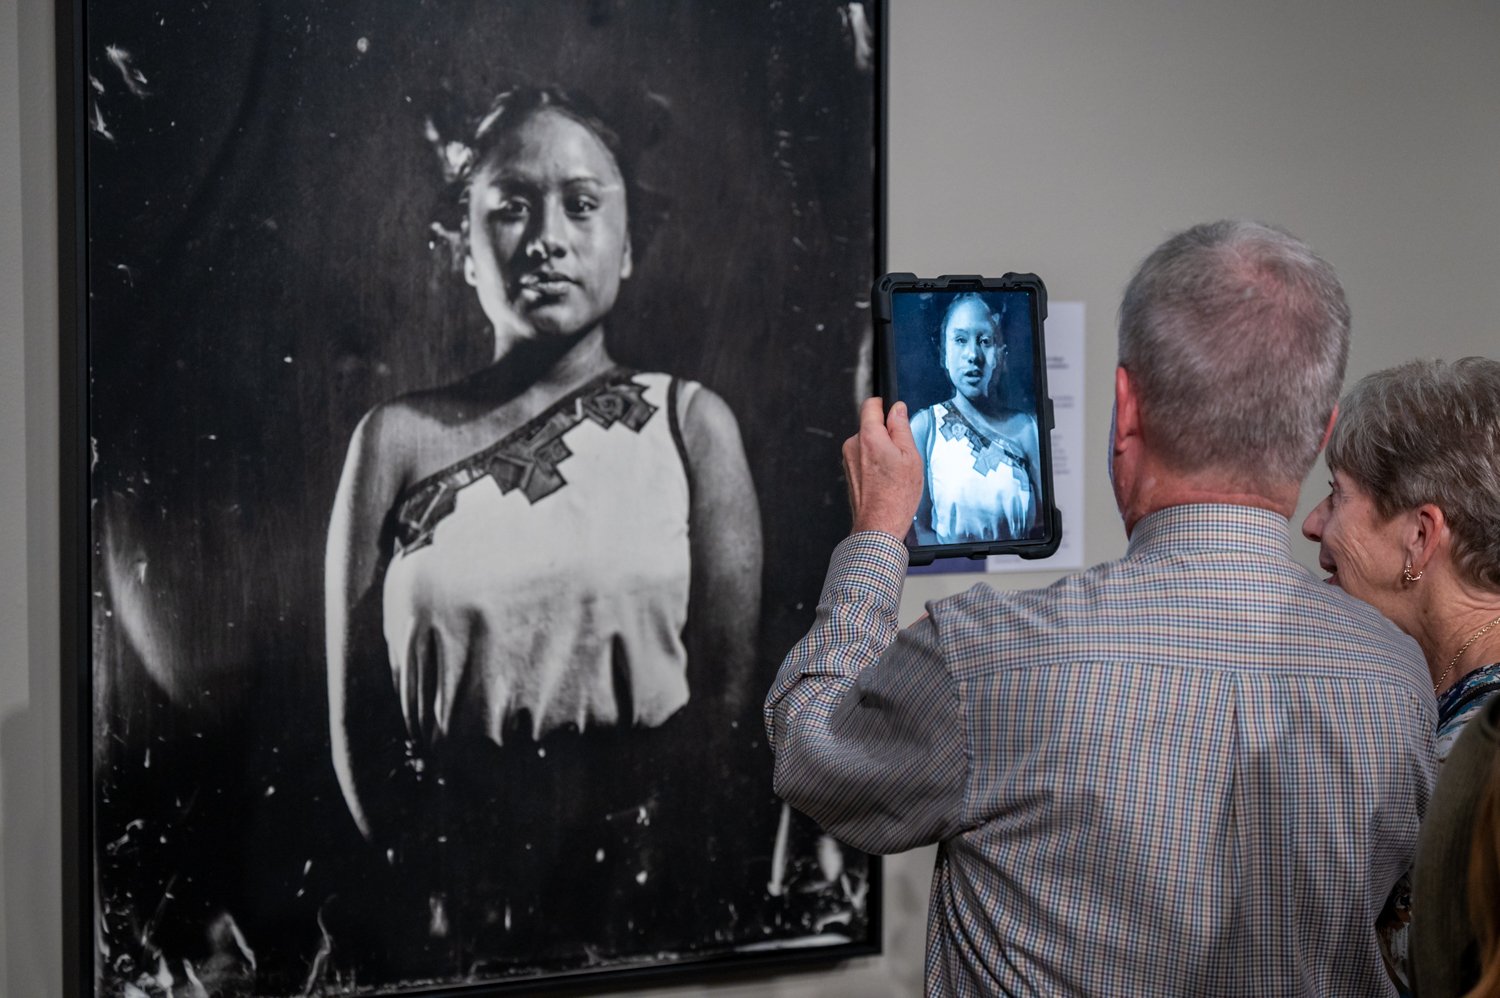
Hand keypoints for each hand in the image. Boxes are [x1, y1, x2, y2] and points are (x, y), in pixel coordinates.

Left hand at [842, 398, 923, 538]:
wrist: (879, 526)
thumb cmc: (896, 496)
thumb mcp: (910, 457)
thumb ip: (902, 428)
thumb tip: (898, 409)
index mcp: (869, 436)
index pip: (871, 404)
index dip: (886, 406)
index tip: (895, 414)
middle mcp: (853, 445)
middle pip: (870, 426)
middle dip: (886, 434)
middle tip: (901, 453)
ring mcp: (848, 459)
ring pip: (868, 443)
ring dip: (881, 451)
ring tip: (894, 471)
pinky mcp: (849, 472)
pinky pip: (863, 458)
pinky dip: (874, 464)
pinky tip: (885, 479)